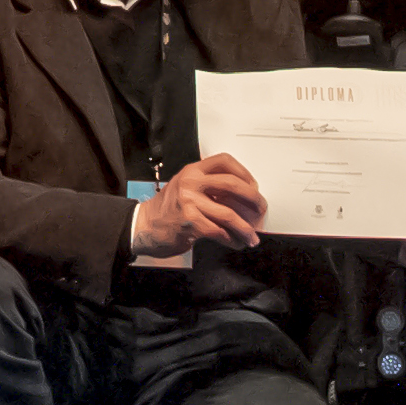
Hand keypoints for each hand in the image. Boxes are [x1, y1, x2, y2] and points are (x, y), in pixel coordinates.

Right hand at [129, 152, 264, 255]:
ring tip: (252, 236)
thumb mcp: (185, 188)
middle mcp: (191, 183)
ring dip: (245, 228)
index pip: (224, 161)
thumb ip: (208, 187)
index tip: (253, 186)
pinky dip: (232, 239)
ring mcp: (190, 202)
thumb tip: (241, 198)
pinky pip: (219, 232)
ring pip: (229, 214)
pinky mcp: (190, 223)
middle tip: (260, 210)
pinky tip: (236, 243)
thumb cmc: (167, 210)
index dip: (244, 173)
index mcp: (192, 171)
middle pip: (232, 185)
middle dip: (253, 200)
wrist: (144, 226)